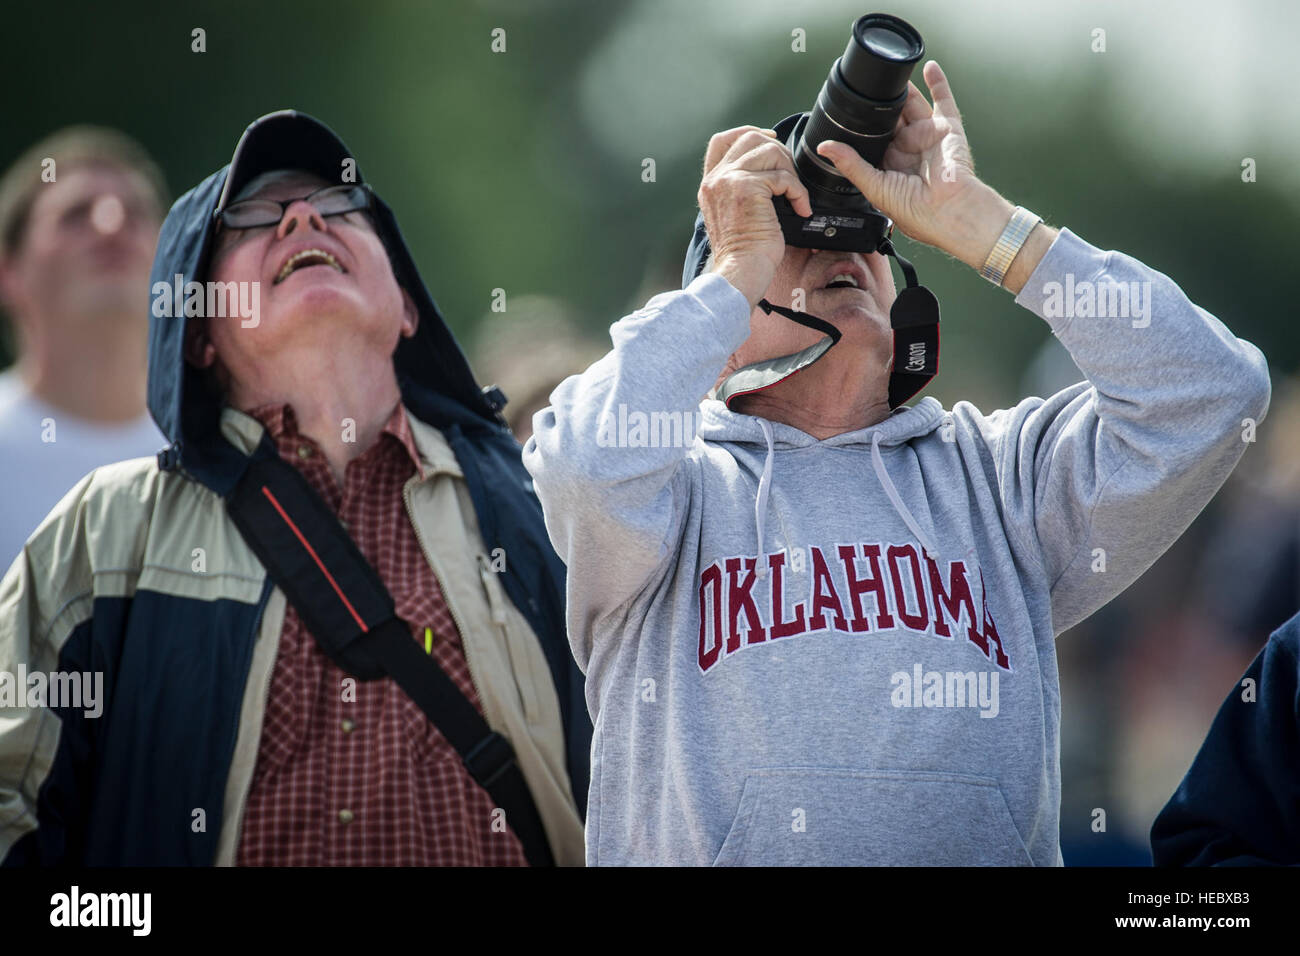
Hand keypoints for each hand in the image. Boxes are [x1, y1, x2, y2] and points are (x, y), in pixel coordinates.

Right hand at [697, 126, 811, 307]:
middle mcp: (716, 179)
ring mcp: (730, 181)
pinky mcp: (748, 188)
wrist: (740, 272)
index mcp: (711, 184)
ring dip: (790, 171)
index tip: (771, 140)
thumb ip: (740, 190)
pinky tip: (800, 209)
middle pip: (749, 137)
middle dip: (778, 152)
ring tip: (794, 196)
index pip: (722, 140)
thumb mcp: (733, 215)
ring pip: (769, 151)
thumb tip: (768, 173)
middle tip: (790, 178)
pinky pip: (783, 177)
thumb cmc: (743, 253)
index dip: (748, 132)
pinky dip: (798, 192)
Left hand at [814, 60, 1016, 271]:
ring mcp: (928, 137)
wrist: (949, 211)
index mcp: (890, 166)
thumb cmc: (915, 211)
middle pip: (891, 118)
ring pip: (912, 105)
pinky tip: (927, 66)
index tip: (847, 111)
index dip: (862, 126)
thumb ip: (850, 164)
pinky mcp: (948, 129)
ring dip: (902, 90)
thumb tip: (824, 147)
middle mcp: (909, 149)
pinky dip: (937, 82)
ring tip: (887, 74)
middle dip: (881, 105)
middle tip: (866, 87)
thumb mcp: (873, 187)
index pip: (873, 139)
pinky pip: (944, 100)